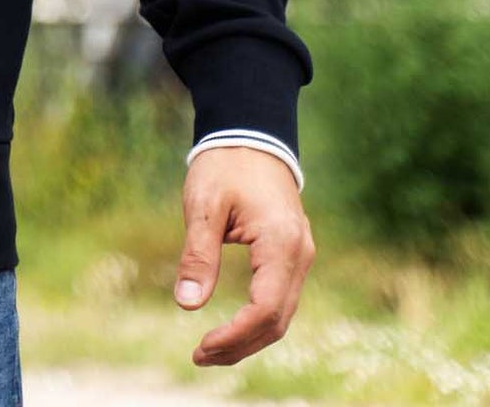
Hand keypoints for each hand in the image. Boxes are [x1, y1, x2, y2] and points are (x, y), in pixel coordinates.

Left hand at [174, 146, 315, 365]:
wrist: (251, 133)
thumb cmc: (225, 165)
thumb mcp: (204, 204)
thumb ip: (198, 253)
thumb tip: (188, 304)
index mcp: (282, 243)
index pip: (266, 309)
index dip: (235, 335)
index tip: (200, 347)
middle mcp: (301, 255)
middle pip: (277, 321)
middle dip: (239, 345)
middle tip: (199, 356)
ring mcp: (301, 256)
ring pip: (282, 314)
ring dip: (249, 338)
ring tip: (210, 350)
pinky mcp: (293, 255)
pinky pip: (280, 299)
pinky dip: (258, 321)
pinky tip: (232, 329)